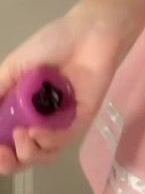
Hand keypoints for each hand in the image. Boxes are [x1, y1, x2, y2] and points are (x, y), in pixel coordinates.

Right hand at [0, 2, 126, 175]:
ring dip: (29, 153)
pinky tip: (38, 132)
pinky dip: (49, 141)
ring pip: (44, 153)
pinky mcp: (81, 119)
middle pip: (23, 153)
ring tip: (23, 136)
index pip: (5, 137)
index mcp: (21, 107)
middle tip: (4, 154)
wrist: (88, 32)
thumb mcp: (15, 65)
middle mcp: (39, 119)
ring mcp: (61, 121)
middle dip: (10, 161)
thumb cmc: (52, 43)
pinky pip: (64, 140)